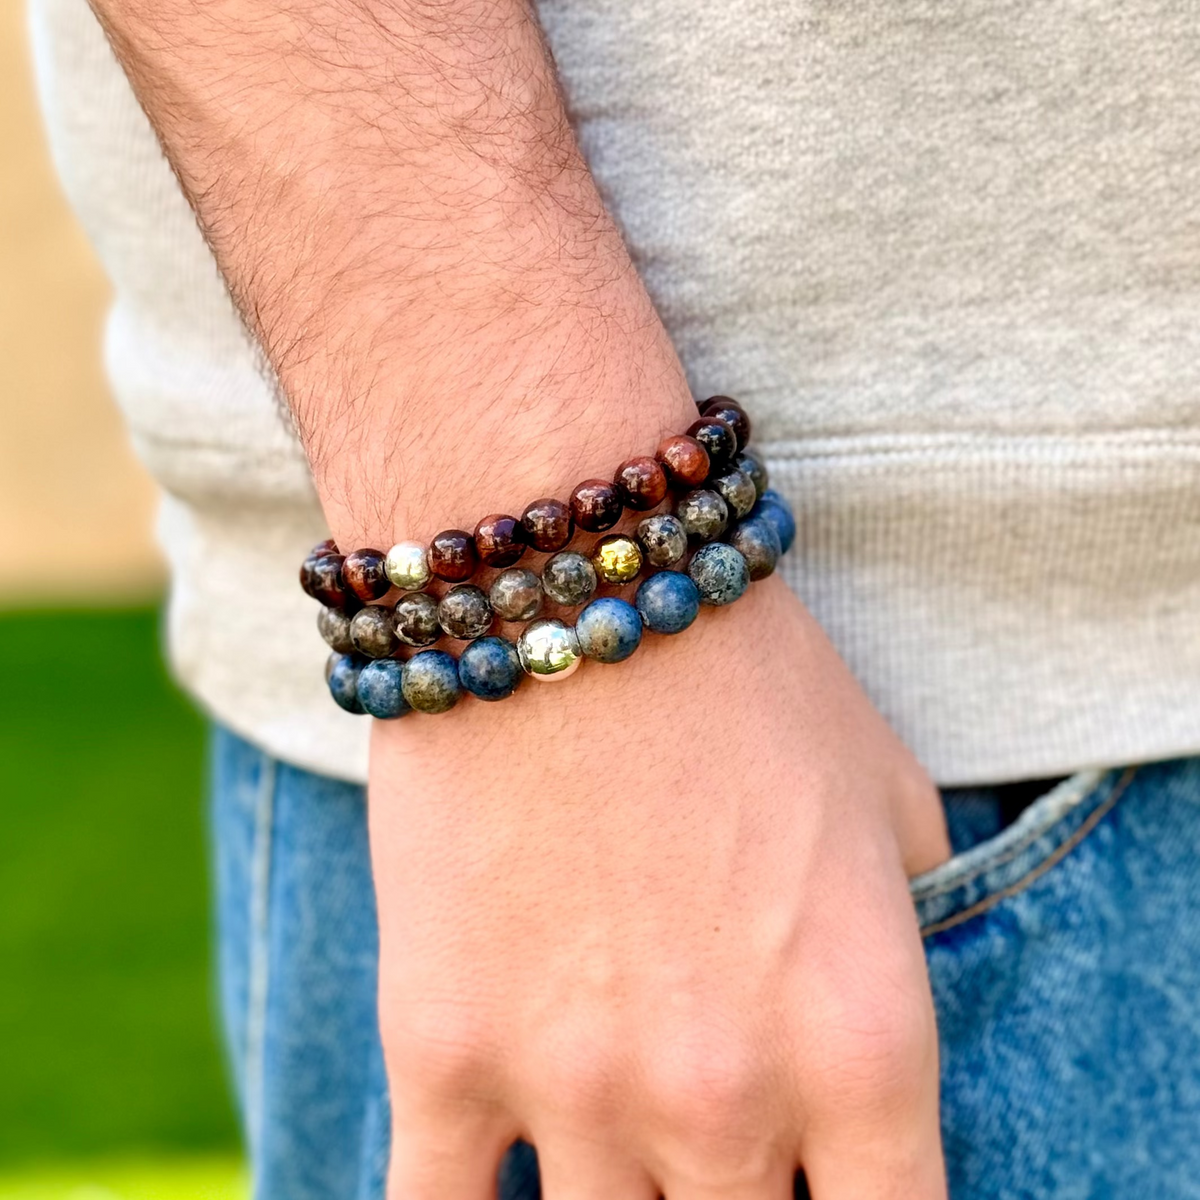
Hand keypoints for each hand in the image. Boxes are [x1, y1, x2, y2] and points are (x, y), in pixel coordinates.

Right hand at [370, 574, 950, 1198]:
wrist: (562, 580)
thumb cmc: (742, 670)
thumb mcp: (888, 794)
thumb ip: (905, 932)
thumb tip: (858, 1002)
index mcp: (863, 1047)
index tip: (815, 1179)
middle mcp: (728, 1101)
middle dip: (733, 1191)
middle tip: (710, 1131)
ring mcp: (574, 1091)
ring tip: (611, 1128)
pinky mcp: (440, 1055)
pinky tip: (489, 1179)